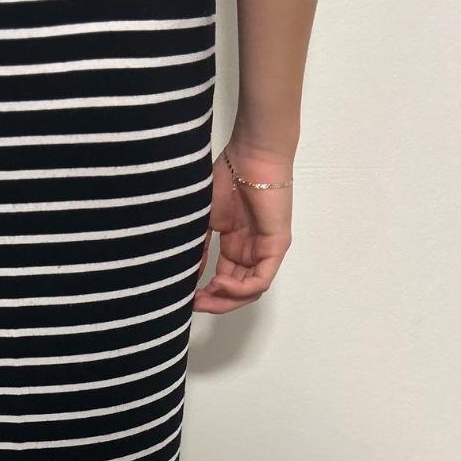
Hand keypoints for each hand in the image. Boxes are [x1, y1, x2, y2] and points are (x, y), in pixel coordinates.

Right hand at [194, 143, 293, 314]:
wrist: (249, 156)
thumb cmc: (227, 177)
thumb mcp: (203, 221)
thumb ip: (197, 249)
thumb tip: (185, 276)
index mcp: (235, 244)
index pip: (223, 280)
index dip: (206, 294)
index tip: (184, 298)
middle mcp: (251, 250)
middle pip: (236, 290)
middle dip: (214, 302)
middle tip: (192, 305)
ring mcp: (265, 249)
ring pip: (249, 290)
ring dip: (226, 299)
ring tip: (204, 296)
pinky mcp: (277, 246)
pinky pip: (261, 279)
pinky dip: (240, 288)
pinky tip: (219, 283)